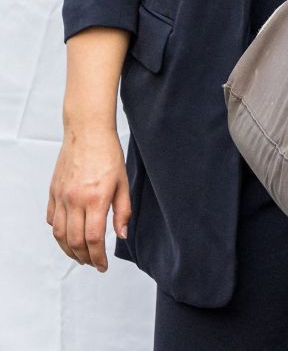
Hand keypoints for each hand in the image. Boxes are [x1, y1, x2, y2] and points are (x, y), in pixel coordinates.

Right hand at [47, 127, 129, 270]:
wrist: (87, 132)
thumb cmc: (109, 154)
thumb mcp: (124, 182)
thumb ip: (123, 211)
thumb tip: (121, 235)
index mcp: (96, 199)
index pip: (94, 239)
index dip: (98, 257)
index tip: (103, 266)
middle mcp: (75, 200)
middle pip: (74, 241)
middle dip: (84, 258)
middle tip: (94, 264)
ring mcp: (61, 197)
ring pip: (59, 234)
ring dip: (69, 250)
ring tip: (81, 256)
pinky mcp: (53, 192)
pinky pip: (52, 219)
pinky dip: (58, 232)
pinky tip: (68, 235)